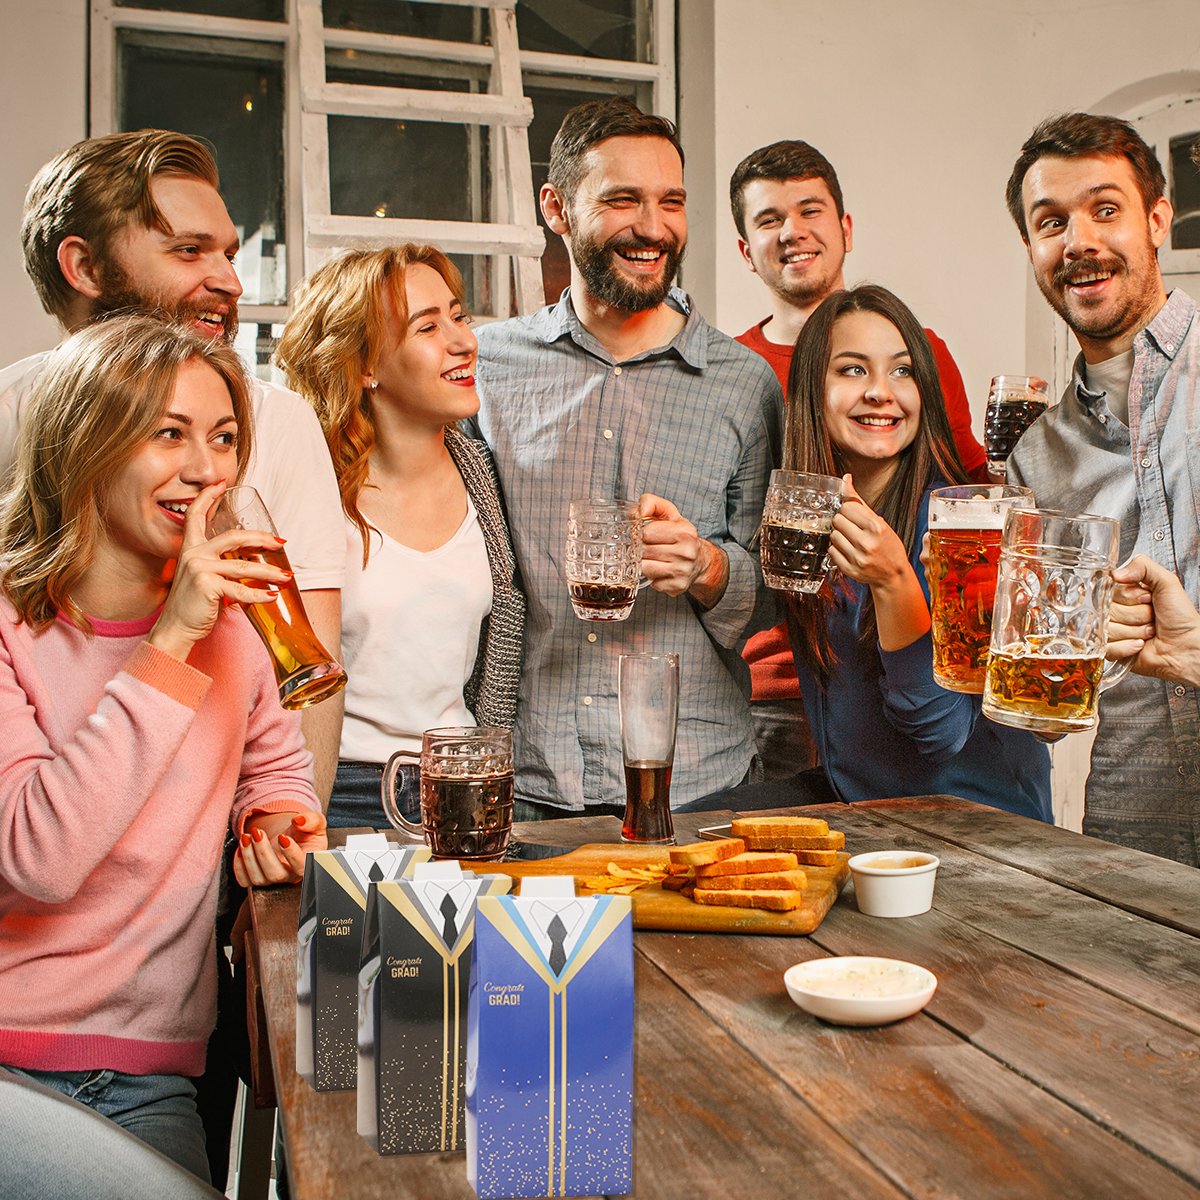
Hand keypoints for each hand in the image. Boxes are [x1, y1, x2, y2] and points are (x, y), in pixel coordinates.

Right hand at [147, 482, 292, 660]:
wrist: (175, 630)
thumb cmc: (192, 606)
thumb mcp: (203, 579)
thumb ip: (219, 567)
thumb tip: (251, 565)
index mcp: (190, 549)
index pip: (195, 515)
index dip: (207, 497)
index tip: (220, 483)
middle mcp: (193, 554)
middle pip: (232, 536)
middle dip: (261, 538)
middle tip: (281, 541)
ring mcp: (199, 569)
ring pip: (243, 565)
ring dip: (270, 572)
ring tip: (287, 576)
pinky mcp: (207, 586)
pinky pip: (241, 589)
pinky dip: (259, 595)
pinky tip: (272, 597)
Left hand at [234, 809, 327, 886]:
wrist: (289, 836)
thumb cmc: (305, 832)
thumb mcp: (315, 822)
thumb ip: (312, 820)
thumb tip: (299, 820)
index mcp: (308, 863)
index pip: (302, 866)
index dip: (291, 854)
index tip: (283, 837)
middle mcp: (290, 875)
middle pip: (276, 875)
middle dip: (263, 853)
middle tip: (258, 832)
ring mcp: (272, 880)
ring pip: (258, 878)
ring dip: (248, 856)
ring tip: (247, 836)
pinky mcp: (256, 879)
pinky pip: (244, 880)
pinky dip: (239, 865)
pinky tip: (242, 847)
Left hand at [638, 493, 727, 605]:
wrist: (700, 560)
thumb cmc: (680, 535)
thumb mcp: (669, 514)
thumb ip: (651, 503)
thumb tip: (636, 512)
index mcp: (685, 532)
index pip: (647, 532)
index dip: (641, 533)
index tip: (644, 534)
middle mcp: (687, 552)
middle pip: (645, 551)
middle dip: (641, 549)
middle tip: (646, 547)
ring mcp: (683, 571)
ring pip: (645, 568)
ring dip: (644, 563)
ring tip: (652, 558)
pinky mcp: (677, 587)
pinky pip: (652, 583)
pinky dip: (652, 578)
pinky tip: (660, 571)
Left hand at [831, 475, 928, 651]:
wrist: (893, 574)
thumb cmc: (887, 545)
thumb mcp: (879, 521)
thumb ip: (859, 500)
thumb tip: (845, 478)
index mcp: (877, 527)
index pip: (847, 507)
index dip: (848, 510)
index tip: (854, 515)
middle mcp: (867, 543)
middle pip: (837, 521)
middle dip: (843, 522)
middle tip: (853, 528)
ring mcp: (858, 558)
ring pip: (833, 535)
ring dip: (839, 535)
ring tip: (852, 540)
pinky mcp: (850, 569)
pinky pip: (831, 551)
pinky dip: (837, 549)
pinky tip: (849, 550)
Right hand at [1107, 555, 1199, 686]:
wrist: (1186, 647)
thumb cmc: (1181, 618)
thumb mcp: (1167, 583)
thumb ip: (1143, 567)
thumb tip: (1115, 573)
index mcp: (1127, 595)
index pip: (1110, 590)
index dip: (1129, 596)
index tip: (1147, 599)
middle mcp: (1118, 612)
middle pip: (1109, 610)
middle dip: (1135, 615)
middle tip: (1151, 617)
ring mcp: (1113, 631)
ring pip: (1108, 628)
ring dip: (1134, 631)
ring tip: (1149, 632)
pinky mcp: (1112, 650)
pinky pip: (1107, 646)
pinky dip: (1127, 647)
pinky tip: (1140, 645)